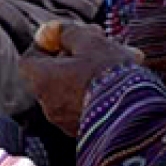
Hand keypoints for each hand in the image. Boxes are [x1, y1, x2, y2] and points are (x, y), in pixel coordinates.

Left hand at [19, 22, 142, 135]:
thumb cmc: (109, 75)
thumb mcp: (90, 41)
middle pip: (52, 74)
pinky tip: (120, 83)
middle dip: (72, 56)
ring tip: (116, 61)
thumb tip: (58, 31)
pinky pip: (86, 106)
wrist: (136, 116)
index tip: (63, 36)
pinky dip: (97, 93)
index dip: (44, 45)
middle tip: (96, 43)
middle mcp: (49, 105)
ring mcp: (67, 123)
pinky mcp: (86, 133)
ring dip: (87, 74)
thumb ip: (69, 33)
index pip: (28, 61)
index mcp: (43, 81)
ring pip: (72, 90)